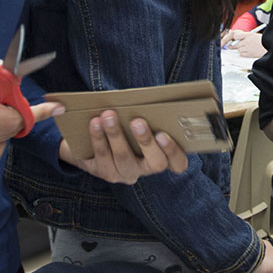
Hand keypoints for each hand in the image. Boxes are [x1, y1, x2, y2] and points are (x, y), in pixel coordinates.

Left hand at [59, 110, 188, 183]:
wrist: (95, 142)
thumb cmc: (126, 126)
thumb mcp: (139, 122)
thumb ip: (146, 116)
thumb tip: (143, 99)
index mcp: (163, 156)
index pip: (178, 163)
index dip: (173, 151)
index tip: (163, 134)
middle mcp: (146, 169)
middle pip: (155, 163)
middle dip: (146, 141)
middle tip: (137, 121)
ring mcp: (126, 173)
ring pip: (124, 158)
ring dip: (116, 134)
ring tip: (108, 115)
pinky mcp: (105, 172)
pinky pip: (102, 157)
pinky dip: (98, 138)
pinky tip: (94, 122)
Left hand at [228, 31, 266, 57]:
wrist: (270, 48)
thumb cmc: (263, 41)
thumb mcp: (254, 35)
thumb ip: (245, 35)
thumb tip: (234, 35)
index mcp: (249, 35)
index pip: (236, 35)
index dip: (235, 37)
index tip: (235, 39)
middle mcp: (247, 41)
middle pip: (236, 43)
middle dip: (236, 44)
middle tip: (239, 45)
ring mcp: (248, 48)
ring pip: (238, 49)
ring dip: (240, 49)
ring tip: (247, 48)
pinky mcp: (249, 54)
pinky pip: (241, 54)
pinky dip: (243, 53)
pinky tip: (248, 51)